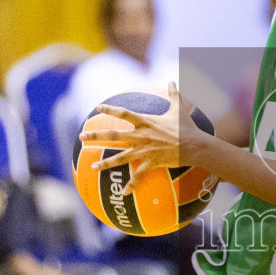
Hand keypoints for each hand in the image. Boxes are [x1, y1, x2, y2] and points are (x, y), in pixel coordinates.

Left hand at [79, 81, 206, 193]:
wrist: (195, 146)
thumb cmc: (187, 127)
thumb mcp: (179, 108)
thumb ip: (173, 93)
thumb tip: (172, 80)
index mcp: (145, 122)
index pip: (123, 113)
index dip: (109, 109)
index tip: (97, 108)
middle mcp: (140, 136)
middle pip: (113, 135)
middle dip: (95, 136)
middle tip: (81, 137)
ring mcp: (144, 151)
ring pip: (120, 157)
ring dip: (105, 163)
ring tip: (93, 167)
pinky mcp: (150, 164)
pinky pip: (138, 176)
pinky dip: (131, 185)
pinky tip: (123, 193)